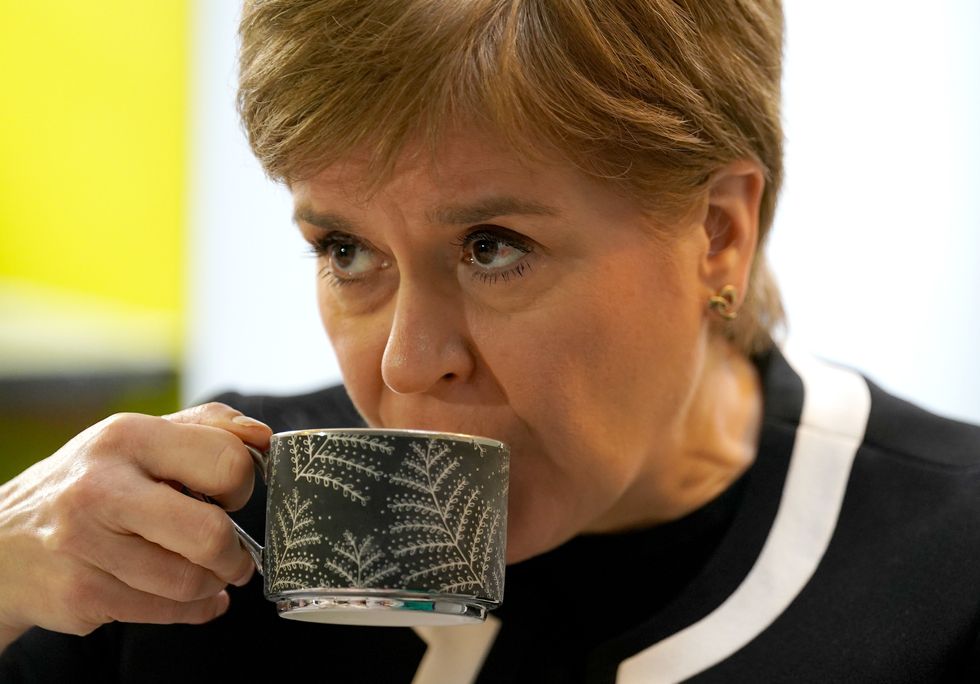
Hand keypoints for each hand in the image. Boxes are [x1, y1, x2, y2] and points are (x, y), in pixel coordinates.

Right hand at [0, 403, 271, 649]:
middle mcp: (102, 488)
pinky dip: (194, 610)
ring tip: (209, 573)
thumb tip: (263, 437)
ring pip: (190, 581)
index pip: (226, 461)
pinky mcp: (81, 594)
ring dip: (214, 583)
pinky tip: (194, 598)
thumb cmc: (89, 484)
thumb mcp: (138, 438)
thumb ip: (207, 427)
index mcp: (127, 437)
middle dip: (236, 552)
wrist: (2, 542)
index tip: (232, 496)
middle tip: (235, 553)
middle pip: (210, 534)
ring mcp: (86, 545)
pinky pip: (166, 612)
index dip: (243, 484)